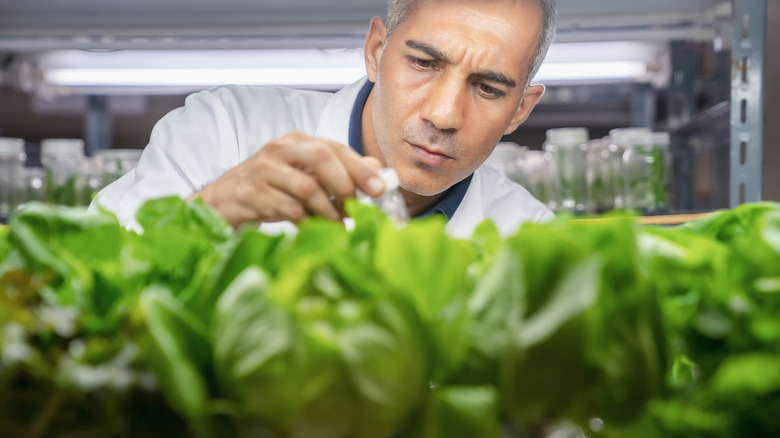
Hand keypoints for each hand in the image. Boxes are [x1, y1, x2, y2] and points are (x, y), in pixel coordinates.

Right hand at [189, 131, 384, 227]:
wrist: (221, 203)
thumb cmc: (270, 189)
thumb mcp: (304, 177)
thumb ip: (338, 172)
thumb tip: (376, 171)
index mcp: (297, 141)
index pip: (334, 147)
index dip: (360, 168)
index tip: (379, 190)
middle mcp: (279, 149)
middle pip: (321, 157)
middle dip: (346, 184)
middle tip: (357, 209)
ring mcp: (262, 169)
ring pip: (306, 186)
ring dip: (328, 210)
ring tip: (338, 225)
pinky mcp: (250, 193)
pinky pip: (287, 208)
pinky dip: (305, 221)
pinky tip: (312, 228)